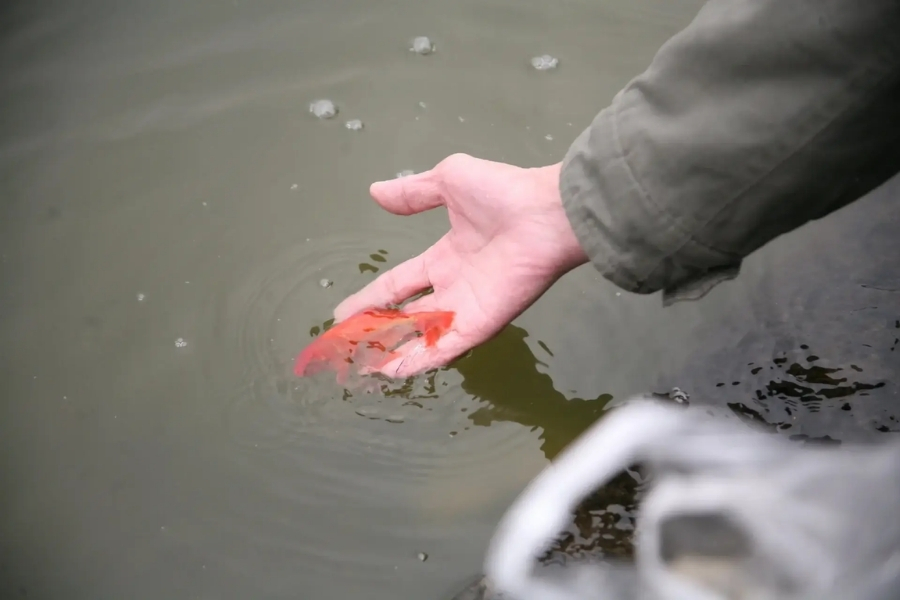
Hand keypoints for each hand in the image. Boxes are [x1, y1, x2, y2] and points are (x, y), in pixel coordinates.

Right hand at [333, 153, 589, 376]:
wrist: (546, 213)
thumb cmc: (504, 193)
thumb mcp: (448, 181)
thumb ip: (413, 193)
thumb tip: (375, 192)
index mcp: (445, 257)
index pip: (398, 284)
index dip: (370, 298)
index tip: (344, 313)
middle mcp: (453, 287)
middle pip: (406, 317)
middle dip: (376, 331)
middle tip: (346, 346)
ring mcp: (467, 308)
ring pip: (421, 339)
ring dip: (392, 353)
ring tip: (361, 368)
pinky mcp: (480, 324)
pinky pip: (444, 348)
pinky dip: (419, 361)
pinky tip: (391, 372)